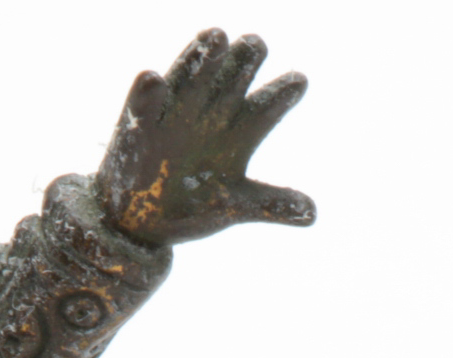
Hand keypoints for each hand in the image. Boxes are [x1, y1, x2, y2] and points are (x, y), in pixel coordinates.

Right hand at [96, 29, 313, 245]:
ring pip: (191, 81)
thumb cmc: (192, 207)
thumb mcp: (235, 206)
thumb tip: (313, 214)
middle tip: (257, 45)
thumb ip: (272, 204)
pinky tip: (154, 78)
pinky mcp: (139, 129)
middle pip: (230, 83)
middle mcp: (209, 116)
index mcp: (237, 133)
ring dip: (202, 60)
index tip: (300, 82)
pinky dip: (147, 94)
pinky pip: (143, 108)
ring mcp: (174, 118)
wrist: (144, 224)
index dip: (281, 96)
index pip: (265, 109)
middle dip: (243, 64)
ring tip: (216, 37)